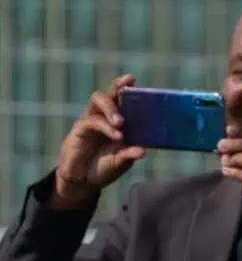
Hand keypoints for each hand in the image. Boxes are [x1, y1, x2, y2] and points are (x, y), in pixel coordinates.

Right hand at [53, 74, 145, 207]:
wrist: (83, 181)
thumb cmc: (103, 168)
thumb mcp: (120, 162)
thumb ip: (130, 155)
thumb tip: (143, 151)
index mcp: (116, 122)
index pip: (120, 100)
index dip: (124, 88)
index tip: (132, 79)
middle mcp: (103, 117)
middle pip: (107, 94)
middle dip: (117, 88)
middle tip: (128, 91)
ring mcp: (90, 122)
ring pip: (97, 101)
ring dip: (111, 109)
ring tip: (121, 123)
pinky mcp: (79, 130)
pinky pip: (92, 122)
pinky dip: (105, 127)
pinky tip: (116, 136)